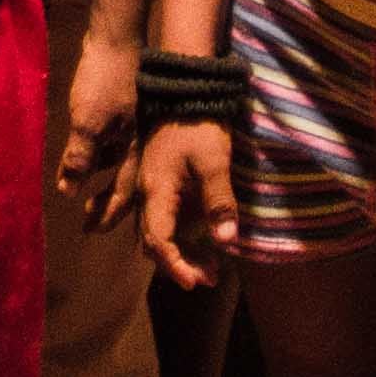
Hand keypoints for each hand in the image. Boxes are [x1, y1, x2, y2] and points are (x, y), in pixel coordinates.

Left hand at [55, 21, 142, 224]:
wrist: (115, 38)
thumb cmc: (103, 81)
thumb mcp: (87, 122)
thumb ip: (79, 158)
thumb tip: (69, 193)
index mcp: (135, 148)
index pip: (124, 191)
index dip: (108, 213)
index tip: (93, 230)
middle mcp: (138, 141)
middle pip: (124, 181)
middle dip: (107, 202)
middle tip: (90, 222)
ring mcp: (131, 125)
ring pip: (117, 161)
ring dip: (101, 179)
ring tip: (83, 195)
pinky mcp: (123, 110)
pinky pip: (112, 143)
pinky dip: (100, 155)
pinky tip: (86, 158)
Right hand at [139, 117, 239, 285]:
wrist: (187, 93)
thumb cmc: (200, 126)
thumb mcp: (214, 163)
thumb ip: (219, 202)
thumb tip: (226, 242)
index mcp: (155, 191)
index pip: (158, 240)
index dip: (175, 265)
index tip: (194, 283)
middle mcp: (148, 195)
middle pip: (155, 242)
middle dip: (179, 265)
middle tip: (208, 280)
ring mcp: (154, 190)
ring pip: (160, 233)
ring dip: (182, 254)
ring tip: (213, 270)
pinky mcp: (165, 184)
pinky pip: (168, 220)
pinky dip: (183, 237)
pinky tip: (207, 244)